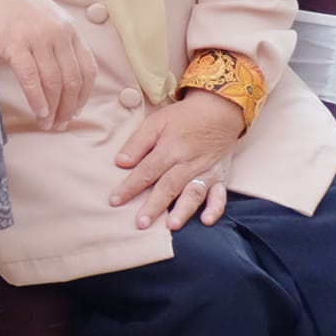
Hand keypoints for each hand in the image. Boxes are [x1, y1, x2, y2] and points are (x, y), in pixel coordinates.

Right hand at [0, 0, 97, 131]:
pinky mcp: (15, 43)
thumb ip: (54, 39)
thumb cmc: (8, 0)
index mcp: (68, 26)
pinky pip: (31, 78)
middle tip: (62, 124)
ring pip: (54, 82)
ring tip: (49, 123)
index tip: (77, 109)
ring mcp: (37, 37)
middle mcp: (58, 32)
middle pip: (73, 79)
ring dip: (54, 108)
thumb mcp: (42, 16)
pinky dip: (37, 99)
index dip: (84, 94)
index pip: (87, 67)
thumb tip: (57, 72)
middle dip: (69, 107)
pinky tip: (38, 112)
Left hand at [108, 91, 243, 229]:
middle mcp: (188, 163)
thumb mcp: (156, 122)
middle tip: (141, 223)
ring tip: (171, 225)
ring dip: (183, 210)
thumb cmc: (183, 117)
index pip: (146, 171)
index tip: (115, 201)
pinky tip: (206, 221)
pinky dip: (216, 209)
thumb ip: (138, 143)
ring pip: (194, 193)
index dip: (129, 187)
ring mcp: (205, 171)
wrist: (218, 111)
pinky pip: (220, 195)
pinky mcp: (220, 177)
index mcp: (170, 149)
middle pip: (168, 186)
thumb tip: (120, 163)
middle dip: (154, 206)